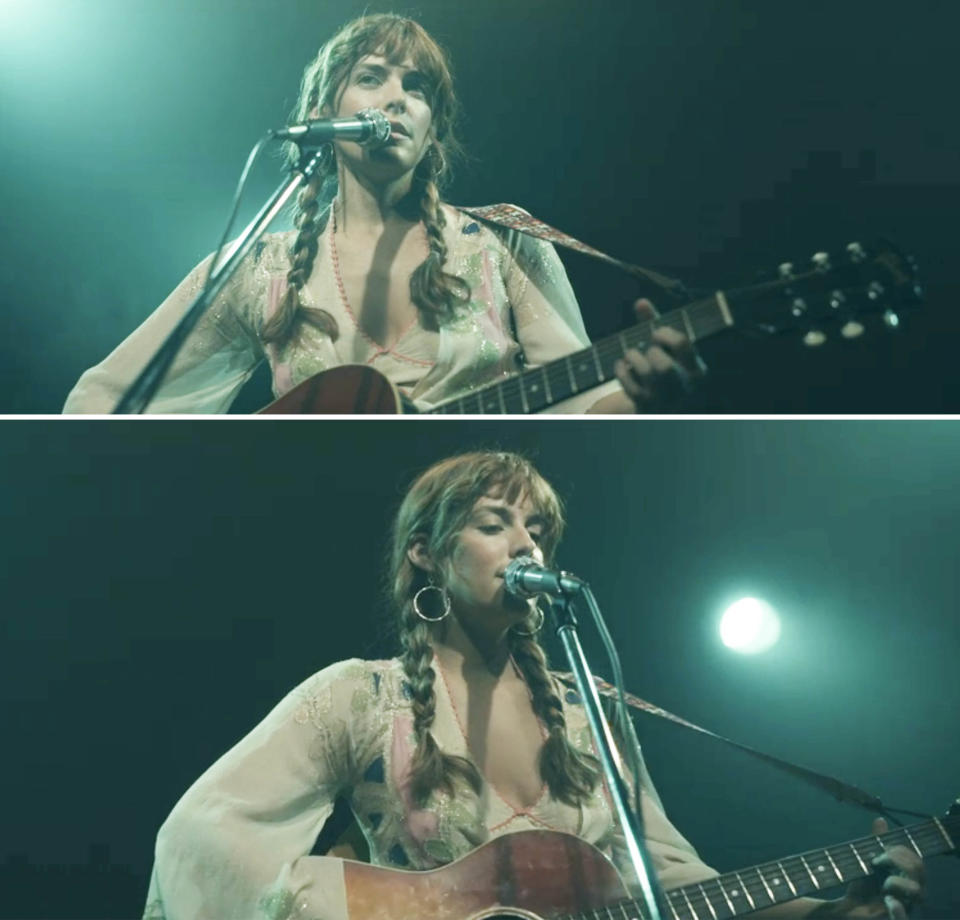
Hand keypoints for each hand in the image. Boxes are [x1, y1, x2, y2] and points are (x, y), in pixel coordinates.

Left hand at [589, 299, 706, 412]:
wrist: (658, 407)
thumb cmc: (662, 369)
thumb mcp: (665, 349)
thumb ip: (654, 325)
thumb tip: (641, 302)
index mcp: (696, 369)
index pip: (682, 343)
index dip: (663, 333)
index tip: (655, 334)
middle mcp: (685, 388)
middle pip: (665, 366)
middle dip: (651, 352)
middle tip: (648, 351)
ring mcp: (665, 400)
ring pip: (646, 375)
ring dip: (633, 358)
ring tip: (631, 356)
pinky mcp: (646, 407)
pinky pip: (630, 386)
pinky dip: (621, 371)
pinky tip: (622, 366)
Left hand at [828, 818, 924, 918]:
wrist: (848, 910)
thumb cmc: (862, 887)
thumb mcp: (865, 863)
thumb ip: (874, 844)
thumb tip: (881, 820)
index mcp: (906, 878)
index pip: (916, 860)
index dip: (900, 851)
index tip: (880, 851)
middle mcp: (911, 893)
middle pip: (919, 871)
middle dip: (898, 860)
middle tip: (876, 861)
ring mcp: (906, 907)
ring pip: (919, 892)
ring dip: (897, 882)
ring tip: (883, 883)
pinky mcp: (895, 919)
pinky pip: (904, 918)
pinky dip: (900, 910)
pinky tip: (890, 901)